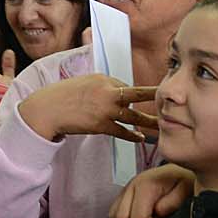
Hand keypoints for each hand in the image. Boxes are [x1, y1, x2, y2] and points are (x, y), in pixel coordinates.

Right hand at [16, 75, 158, 143]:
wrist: (47, 110)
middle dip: (155, 96)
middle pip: (136, 94)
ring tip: (163, 125)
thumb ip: (102, 87)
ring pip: (133, 115)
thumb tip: (118, 94)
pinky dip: (132, 135)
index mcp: (103, 79)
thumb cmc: (63, 96)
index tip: (142, 98)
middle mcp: (107, 91)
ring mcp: (105, 109)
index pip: (125, 86)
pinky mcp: (100, 125)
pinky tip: (142, 139)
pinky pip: (121, 131)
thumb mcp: (84, 83)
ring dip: (149, 121)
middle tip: (171, 98)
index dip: (132, 95)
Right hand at [108, 165, 195, 217]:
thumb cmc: (185, 181)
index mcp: (145, 184)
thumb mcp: (186, 191)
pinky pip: (114, 213)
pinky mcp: (123, 194)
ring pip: (114, 216)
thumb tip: (157, 213)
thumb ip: (172, 203)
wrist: (182, 172)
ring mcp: (125, 189)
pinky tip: (141, 215)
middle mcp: (131, 185)